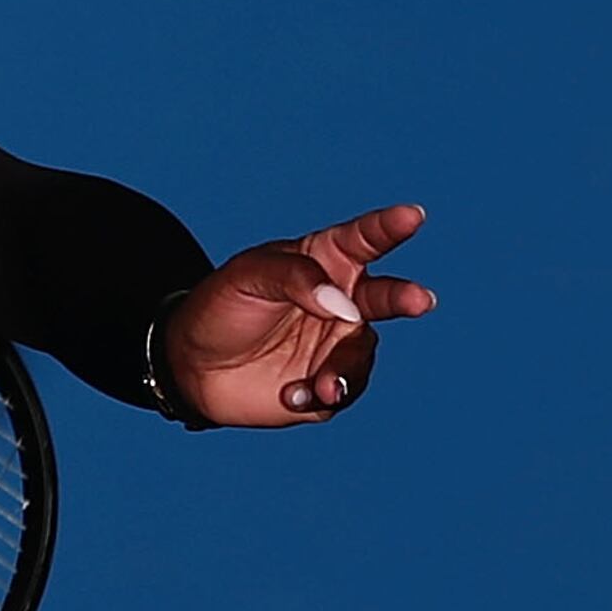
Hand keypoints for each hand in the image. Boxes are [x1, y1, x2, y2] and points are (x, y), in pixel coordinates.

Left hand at [163, 204, 436, 426]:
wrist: (190, 365)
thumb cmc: (221, 307)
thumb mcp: (246, 278)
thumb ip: (295, 278)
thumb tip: (344, 305)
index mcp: (324, 261)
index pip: (361, 240)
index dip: (388, 227)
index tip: (413, 216)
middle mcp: (342, 302)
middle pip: (383, 297)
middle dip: (404, 297)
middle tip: (421, 299)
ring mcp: (339, 344)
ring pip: (362, 353)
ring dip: (346, 368)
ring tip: (324, 385)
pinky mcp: (329, 383)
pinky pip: (343, 390)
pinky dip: (324, 394)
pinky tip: (293, 394)